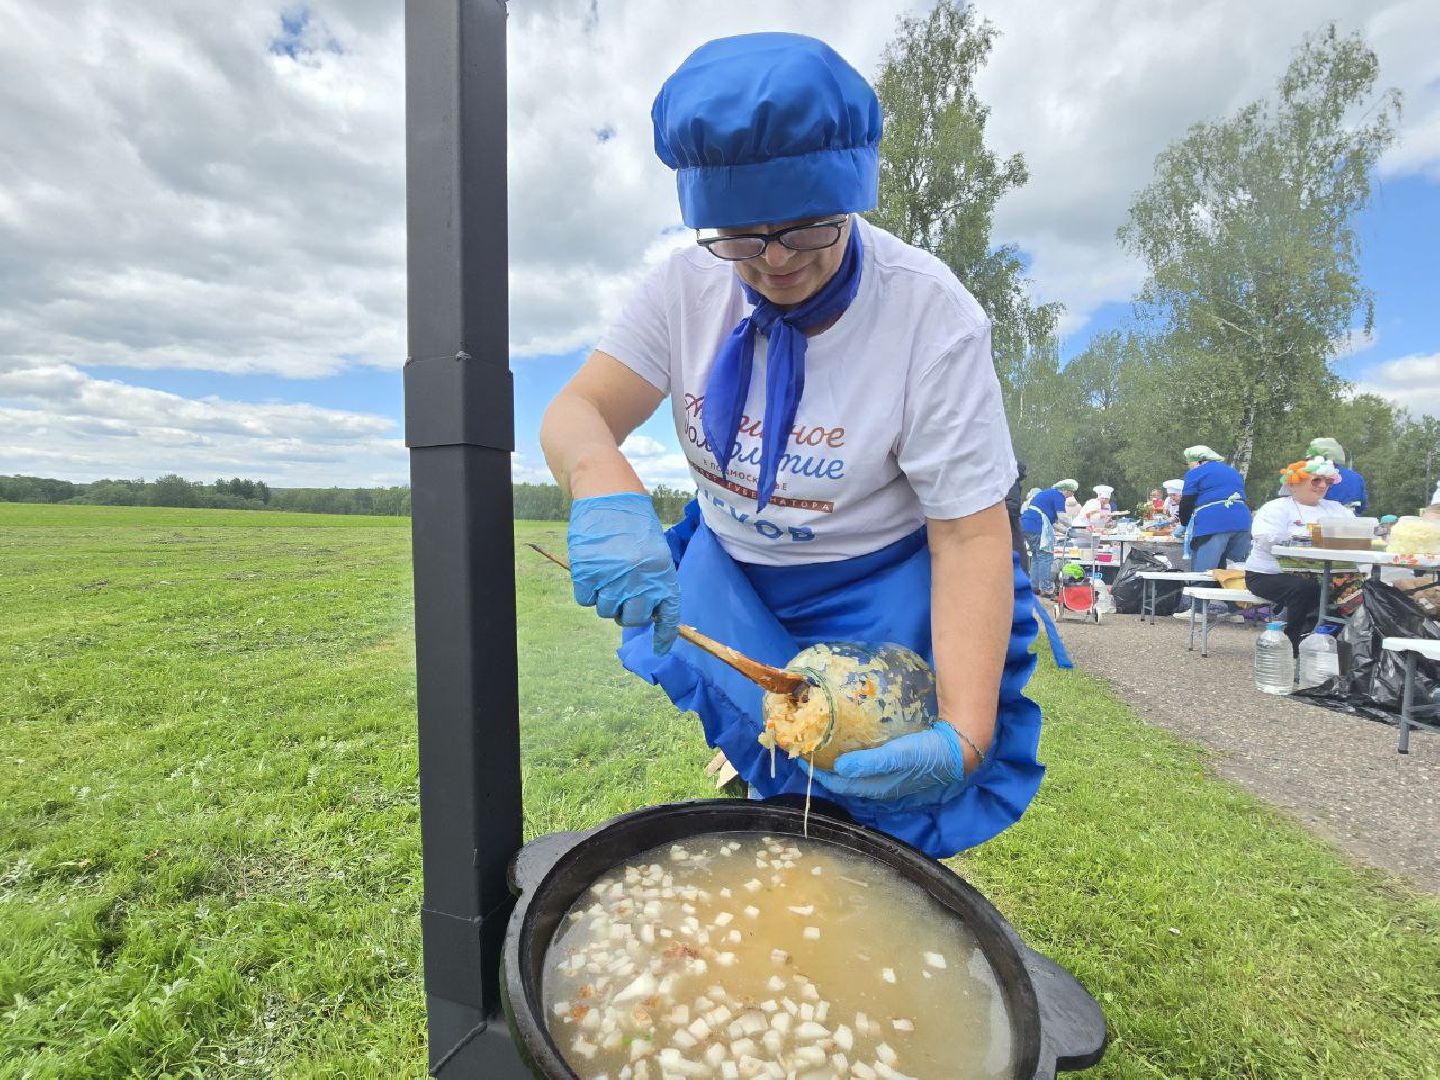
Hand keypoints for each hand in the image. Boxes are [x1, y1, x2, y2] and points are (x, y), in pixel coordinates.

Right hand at [567, 493, 680, 653]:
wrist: (608, 494)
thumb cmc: (634, 523)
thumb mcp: (656, 550)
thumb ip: (655, 581)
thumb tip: (650, 613)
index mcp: (661, 572)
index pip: (667, 614)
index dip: (664, 636)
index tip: (661, 649)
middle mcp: (638, 578)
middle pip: (632, 619)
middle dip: (628, 613)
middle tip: (623, 596)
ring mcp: (612, 577)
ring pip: (607, 611)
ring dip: (606, 599)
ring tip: (607, 575)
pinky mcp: (587, 572)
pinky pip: (586, 600)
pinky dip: (587, 591)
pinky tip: (592, 571)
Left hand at [801, 723, 971, 803]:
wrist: (961, 751)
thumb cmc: (929, 754)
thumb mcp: (898, 757)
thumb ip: (869, 763)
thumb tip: (840, 767)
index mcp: (878, 788)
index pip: (840, 786)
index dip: (819, 774)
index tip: (800, 758)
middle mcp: (882, 788)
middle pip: (846, 784)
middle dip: (827, 771)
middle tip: (809, 752)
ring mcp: (892, 780)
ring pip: (857, 777)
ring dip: (841, 767)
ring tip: (826, 750)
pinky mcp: (900, 770)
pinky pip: (870, 768)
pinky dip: (857, 762)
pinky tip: (855, 749)